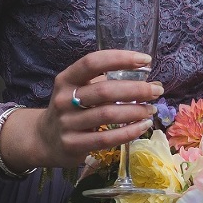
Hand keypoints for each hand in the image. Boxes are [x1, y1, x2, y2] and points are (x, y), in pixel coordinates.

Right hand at [3, 50, 161, 170]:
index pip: (92, 62)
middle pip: (105, 90)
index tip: (145, 60)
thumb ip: (105, 81)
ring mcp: (66, 123)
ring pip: (108, 114)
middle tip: (157, 90)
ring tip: (152, 109)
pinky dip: (129, 131)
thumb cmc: (72, 108)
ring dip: (136, 111)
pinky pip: (107, 138)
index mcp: (66, 79)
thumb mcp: (79, 88)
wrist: (45, 139)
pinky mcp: (73, 144)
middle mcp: (63, 99)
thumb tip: (147, 78)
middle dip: (137, 89)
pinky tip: (143, 126)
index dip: (120, 58)